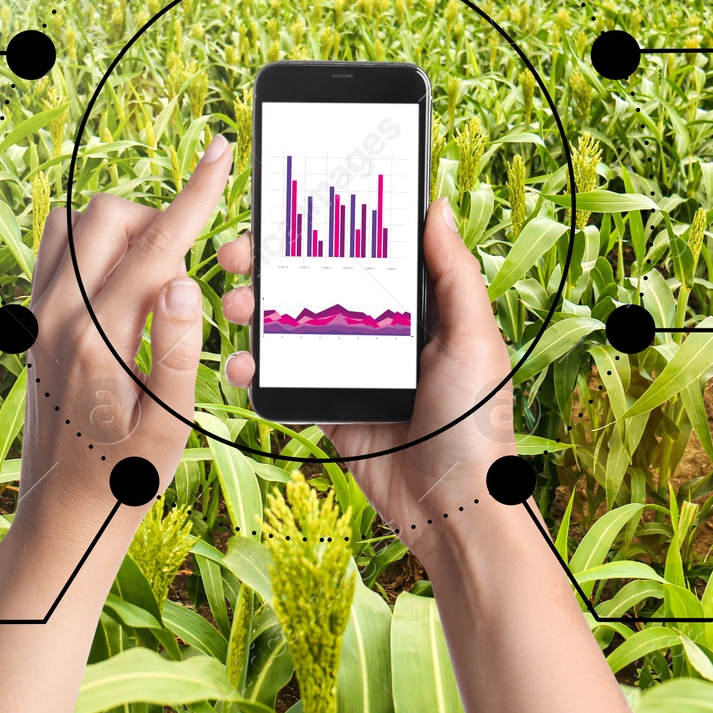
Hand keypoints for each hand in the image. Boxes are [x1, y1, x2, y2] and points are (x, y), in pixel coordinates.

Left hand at [18, 135, 232, 535]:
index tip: (219, 152)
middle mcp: (57, 315)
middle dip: (158, 224)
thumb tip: (183, 282)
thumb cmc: (126, 476)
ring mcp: (37, 315)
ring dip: (123, 233)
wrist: (64, 513)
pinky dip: (94, 248)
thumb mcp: (170, 424)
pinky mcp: (31, 321)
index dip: (195, 195)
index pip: (156, 245)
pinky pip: (56, 249)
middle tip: (183, 283)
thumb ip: (179, 350)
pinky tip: (120, 289)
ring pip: (77, 223)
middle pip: (109, 216)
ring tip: (151, 286)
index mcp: (98, 338)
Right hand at [216, 197, 515, 558]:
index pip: (364, 253)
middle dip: (270, 263)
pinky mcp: (325, 409)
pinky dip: (252, 370)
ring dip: (253, 310)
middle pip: (313, 283)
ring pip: (287, 327)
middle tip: (240, 254)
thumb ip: (454, 275)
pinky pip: (280, 381)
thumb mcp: (474, 339)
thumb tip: (438, 208)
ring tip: (235, 308)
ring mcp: (345, 369)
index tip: (290, 204)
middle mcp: (376, 331)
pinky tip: (240, 365)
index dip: (327, 227)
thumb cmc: (477, 423)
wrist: (452, 509)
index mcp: (414, 308)